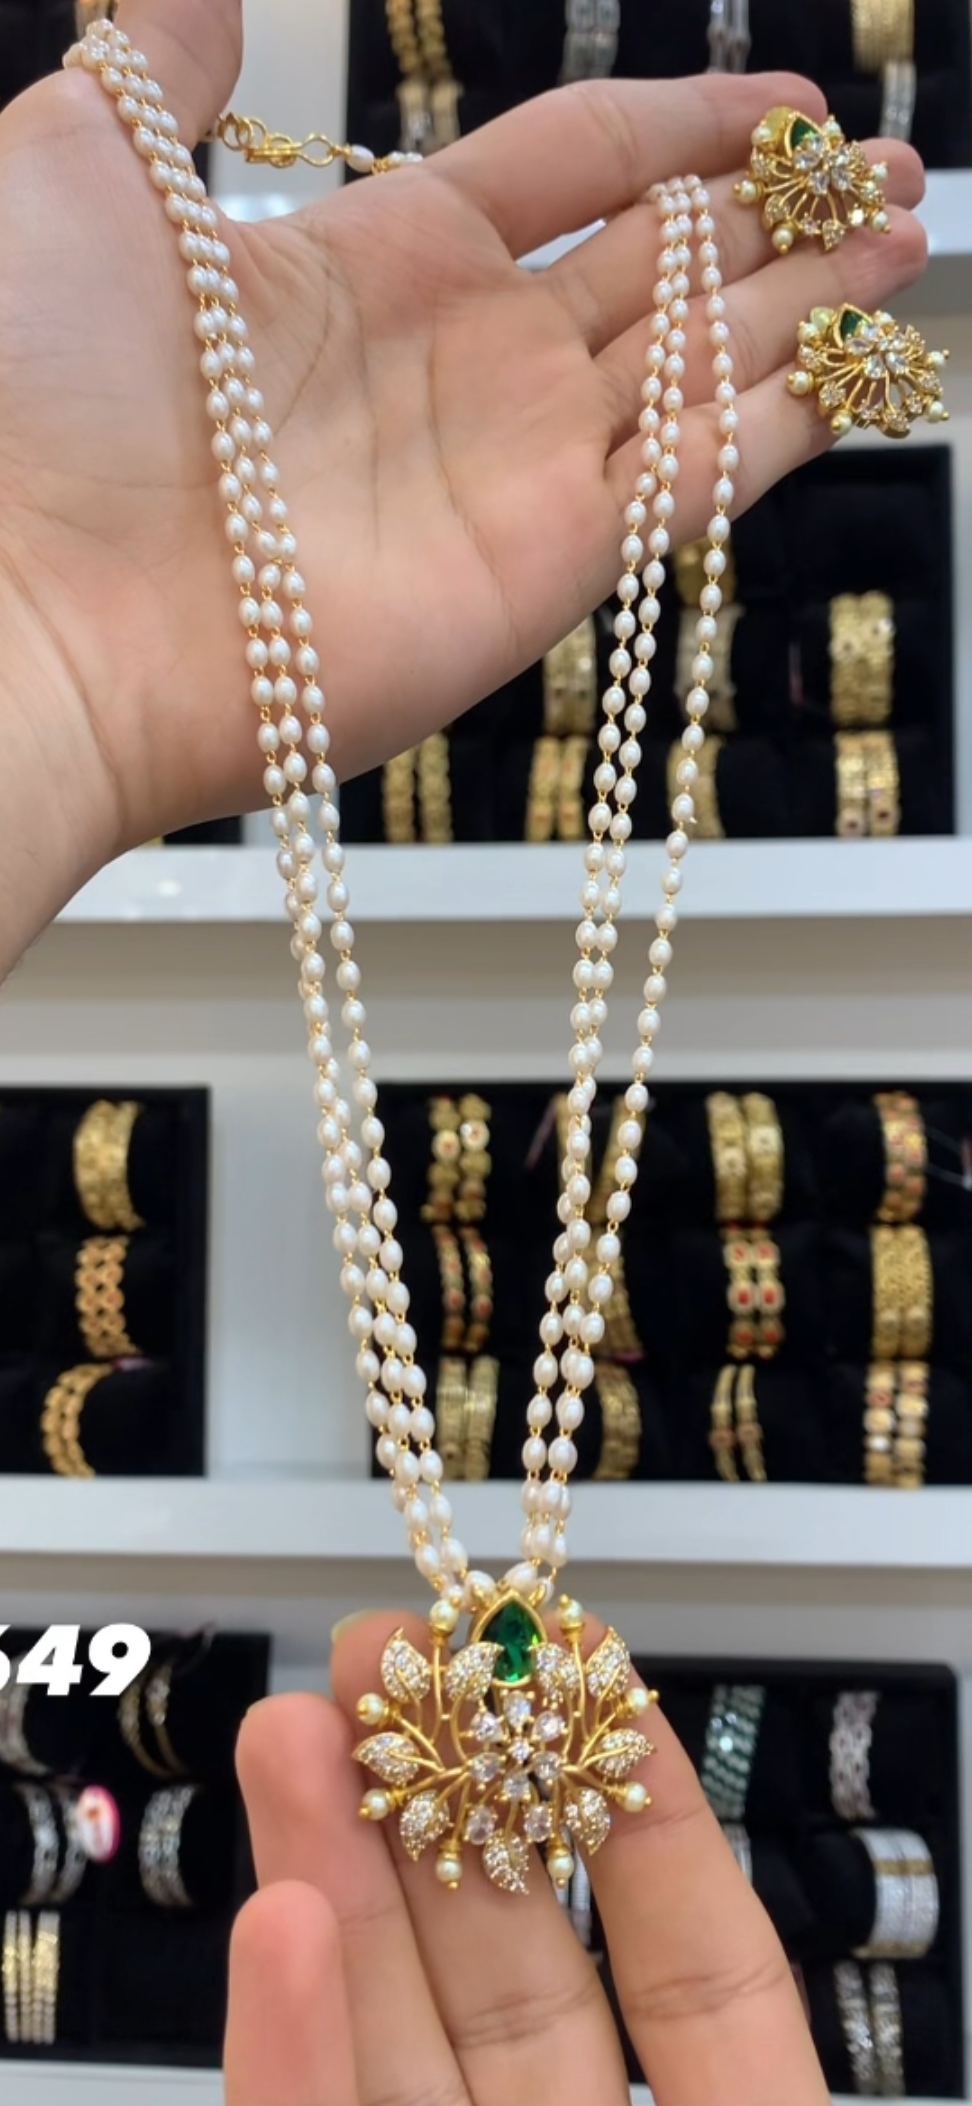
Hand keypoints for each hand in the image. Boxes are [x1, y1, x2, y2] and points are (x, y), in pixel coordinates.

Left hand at [0, 0, 925, 947]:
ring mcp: (512, 473)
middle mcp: (465, 365)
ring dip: (808, 306)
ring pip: (699, 368)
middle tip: (891, 176)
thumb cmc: (27, 392)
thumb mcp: (83, 162)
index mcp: (379, 260)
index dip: (683, 126)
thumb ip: (173, 61)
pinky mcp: (544, 570)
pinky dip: (781, 423)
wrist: (22, 606)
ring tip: (907, 238)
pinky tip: (853, 364)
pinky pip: (693, 482)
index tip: (783, 103)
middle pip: (662, 268)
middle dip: (781, 218)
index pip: (575, 170)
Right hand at [228, 1612, 828, 2105]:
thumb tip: (656, 1804)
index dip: (643, 1816)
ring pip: (386, 2048)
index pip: (696, 1975)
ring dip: (334, 1886)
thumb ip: (728, 2014)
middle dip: (445, 1809)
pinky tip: (277, 1925)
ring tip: (289, 1730)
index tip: (585, 1667)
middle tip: (381, 1656)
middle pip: (508, 1987)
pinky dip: (286, 2053)